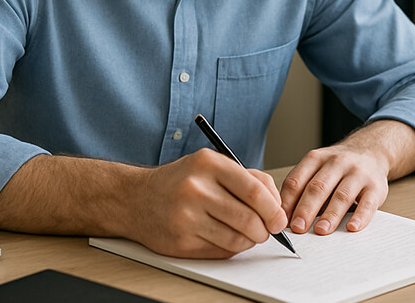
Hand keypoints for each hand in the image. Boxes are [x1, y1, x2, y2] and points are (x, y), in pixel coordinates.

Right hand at [129, 149, 287, 257]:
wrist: (135, 199)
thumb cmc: (180, 181)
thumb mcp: (211, 165)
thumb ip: (247, 178)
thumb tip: (277, 205)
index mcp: (208, 163)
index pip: (254, 189)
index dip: (273, 208)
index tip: (278, 218)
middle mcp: (196, 188)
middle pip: (248, 219)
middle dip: (264, 230)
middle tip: (266, 230)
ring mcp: (186, 216)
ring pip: (237, 239)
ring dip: (248, 241)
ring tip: (245, 233)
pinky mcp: (181, 241)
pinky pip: (220, 251)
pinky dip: (230, 248)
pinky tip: (224, 237)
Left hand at [279, 142, 389, 236]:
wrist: (370, 151)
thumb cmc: (338, 167)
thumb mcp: (317, 168)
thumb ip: (302, 188)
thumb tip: (285, 217)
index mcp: (316, 159)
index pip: (297, 180)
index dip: (288, 201)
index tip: (281, 219)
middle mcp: (336, 163)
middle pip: (318, 187)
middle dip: (306, 209)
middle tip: (298, 228)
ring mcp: (357, 173)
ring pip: (341, 195)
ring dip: (330, 215)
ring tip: (321, 230)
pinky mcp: (375, 186)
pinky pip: (367, 203)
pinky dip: (360, 217)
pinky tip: (351, 227)